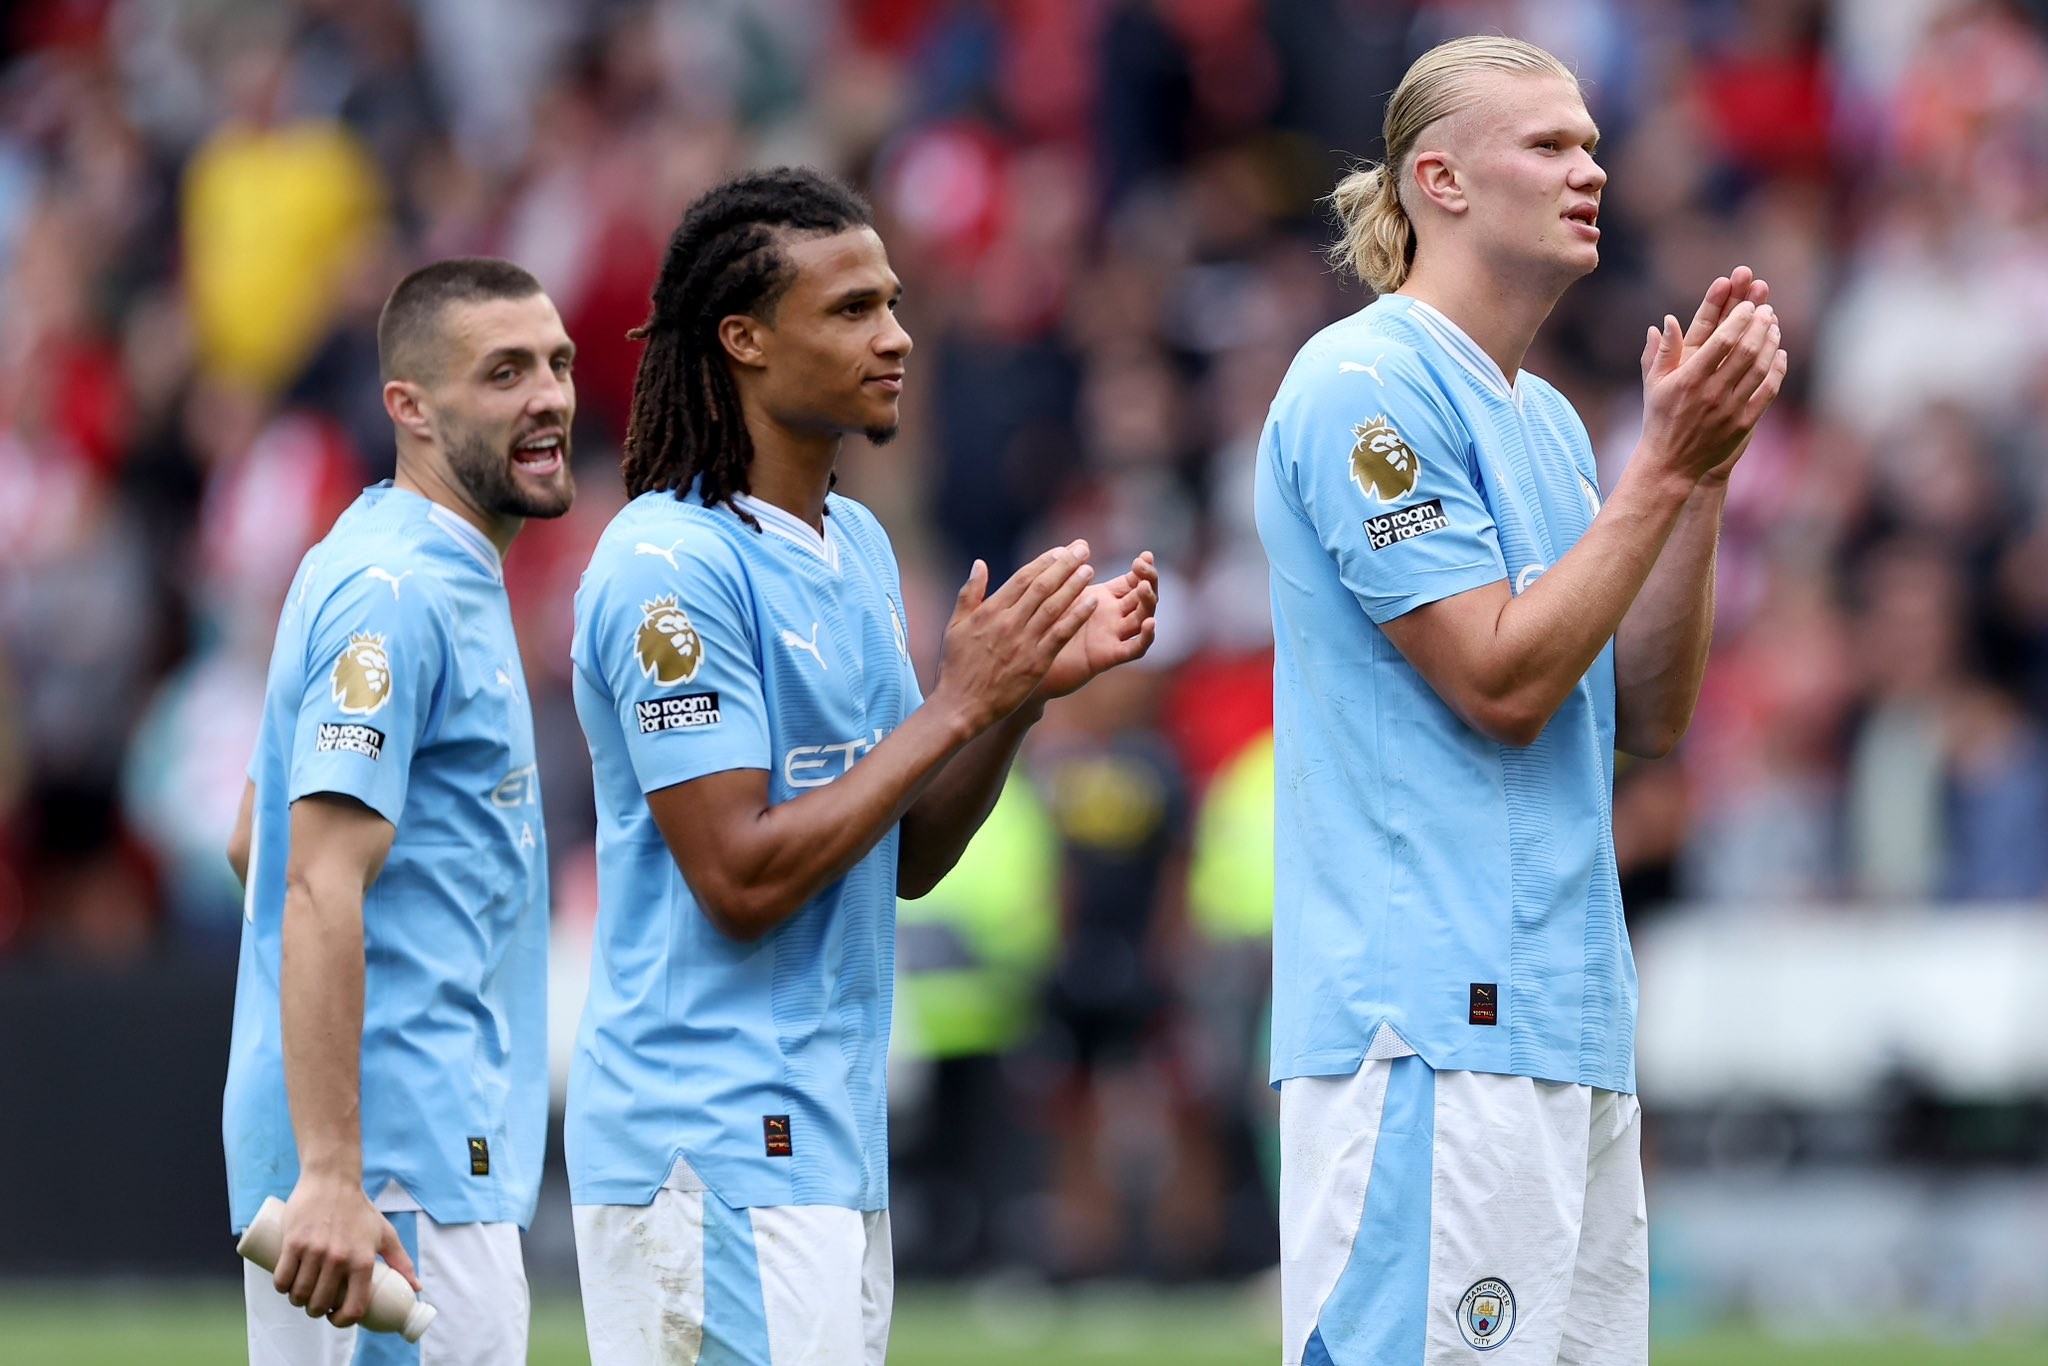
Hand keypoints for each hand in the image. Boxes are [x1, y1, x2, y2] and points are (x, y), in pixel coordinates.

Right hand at [272, 1174, 419, 1327]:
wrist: (333, 1180)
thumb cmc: (360, 1210)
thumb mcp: (385, 1234)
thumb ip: (401, 1261)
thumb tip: (416, 1288)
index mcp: (363, 1261)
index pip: (353, 1307)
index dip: (342, 1321)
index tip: (335, 1317)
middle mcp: (339, 1259)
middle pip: (320, 1303)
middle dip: (315, 1310)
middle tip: (316, 1303)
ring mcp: (315, 1251)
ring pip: (299, 1294)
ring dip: (297, 1301)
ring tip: (301, 1295)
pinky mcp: (293, 1242)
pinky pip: (282, 1278)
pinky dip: (281, 1288)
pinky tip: (286, 1286)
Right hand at [931, 541, 1098, 731]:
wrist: (961, 705)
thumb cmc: (956, 667)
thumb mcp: (954, 626)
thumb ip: (969, 593)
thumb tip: (980, 564)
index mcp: (989, 611)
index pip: (1022, 578)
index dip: (1044, 562)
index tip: (1061, 550)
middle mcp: (1008, 622)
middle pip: (1042, 586)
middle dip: (1064, 565)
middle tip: (1083, 549)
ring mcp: (1024, 642)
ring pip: (1054, 606)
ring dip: (1074, 585)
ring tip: (1089, 570)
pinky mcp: (1036, 662)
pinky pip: (1061, 634)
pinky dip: (1077, 616)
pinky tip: (1092, 603)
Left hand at [1036, 551, 1159, 699]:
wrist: (1025, 663)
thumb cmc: (1038, 625)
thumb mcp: (1055, 591)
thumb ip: (1068, 570)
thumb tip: (1079, 542)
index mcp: (1102, 599)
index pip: (1132, 581)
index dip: (1143, 569)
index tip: (1145, 556)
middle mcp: (1112, 617)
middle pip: (1142, 597)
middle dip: (1149, 579)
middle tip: (1143, 565)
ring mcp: (1112, 636)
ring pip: (1143, 618)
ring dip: (1148, 602)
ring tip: (1144, 587)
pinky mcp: (1108, 656)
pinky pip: (1134, 649)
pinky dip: (1146, 637)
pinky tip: (1150, 622)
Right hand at [1638, 266, 1787, 485]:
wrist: (1671, 462)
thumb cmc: (1661, 417)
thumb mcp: (1654, 383)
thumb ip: (1662, 351)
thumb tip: (1666, 320)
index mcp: (1689, 380)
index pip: (1721, 340)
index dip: (1739, 318)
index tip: (1747, 305)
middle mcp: (1711, 393)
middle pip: (1746, 350)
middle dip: (1760, 325)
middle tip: (1766, 310)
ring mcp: (1730, 409)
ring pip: (1760, 368)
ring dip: (1771, 343)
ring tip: (1774, 327)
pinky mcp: (1744, 424)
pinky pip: (1767, 391)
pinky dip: (1777, 370)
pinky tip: (1779, 355)